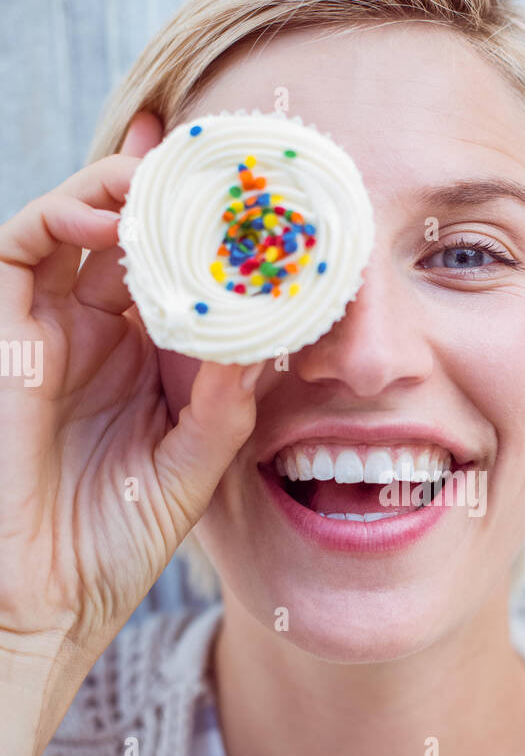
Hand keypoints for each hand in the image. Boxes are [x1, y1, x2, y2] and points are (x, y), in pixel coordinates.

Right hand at [0, 111, 262, 682]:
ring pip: (75, 223)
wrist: (50, 602)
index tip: (255, 183)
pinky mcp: (6, 338)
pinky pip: (19, 250)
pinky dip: (59, 216)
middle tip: (214, 154)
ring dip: (117, 186)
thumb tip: (267, 343)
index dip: (208, 225)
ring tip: (167, 175)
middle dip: (169, 186)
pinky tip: (107, 215)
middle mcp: (98, 334)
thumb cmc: (115, 545)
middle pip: (131, 231)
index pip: (178, 268)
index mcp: (146, 359)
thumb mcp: (191, 468)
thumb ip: (224, 407)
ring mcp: (49, 331)